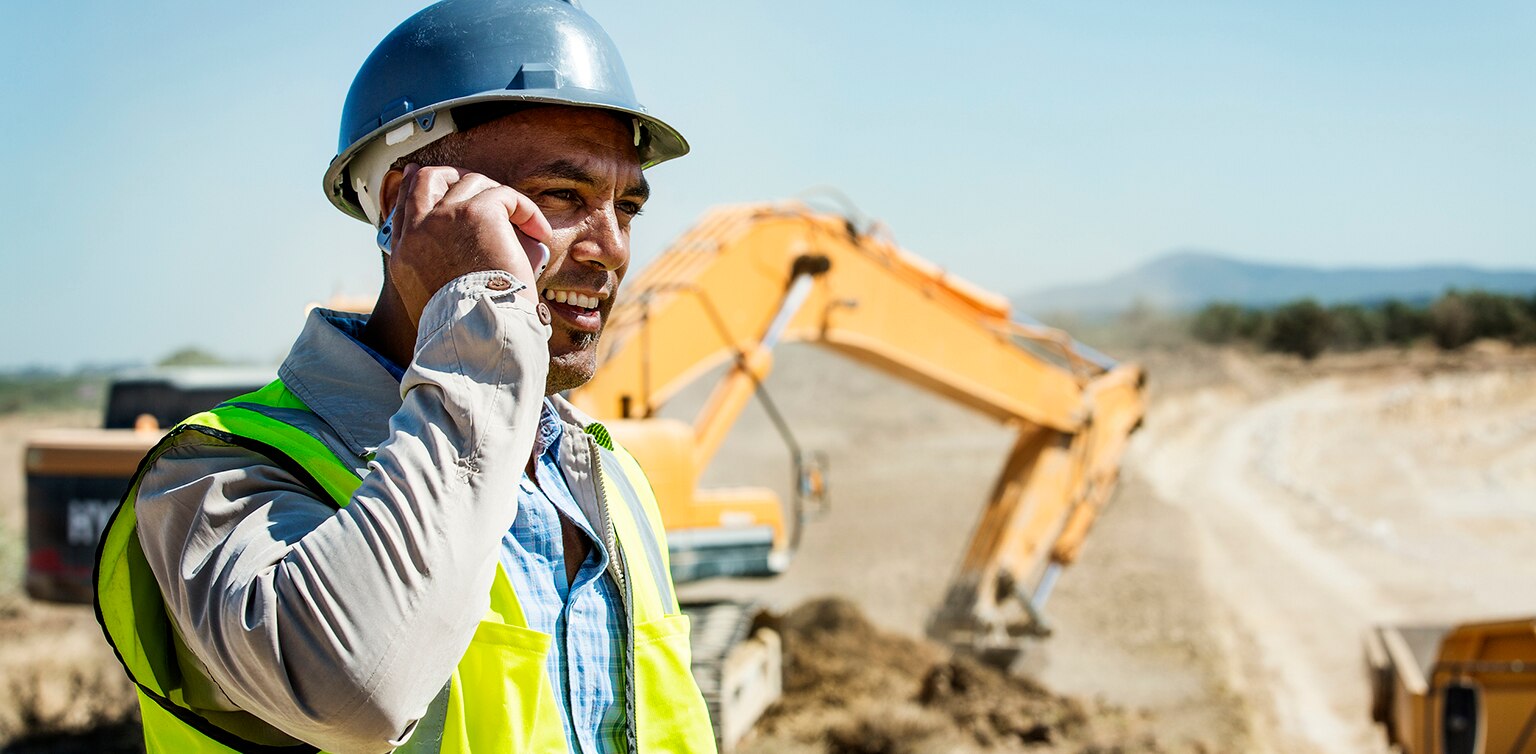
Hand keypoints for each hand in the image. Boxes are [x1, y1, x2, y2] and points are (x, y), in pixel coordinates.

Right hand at [384, 164, 552, 327]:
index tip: (429, 179)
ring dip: (500, 199)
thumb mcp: (437, 300)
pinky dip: (526, 210)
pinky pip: (505, 195)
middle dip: (454, 175)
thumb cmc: (468, 327)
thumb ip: (441, 269)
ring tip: (522, 225)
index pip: (405, 204)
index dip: (418, 187)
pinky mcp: (478, 213)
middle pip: (428, 178)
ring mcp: (445, 217)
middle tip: (483, 189)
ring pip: (472, 183)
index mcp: (404, 253)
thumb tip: (475, 250)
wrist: (477, 333)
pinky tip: (537, 231)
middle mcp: (418, 230)